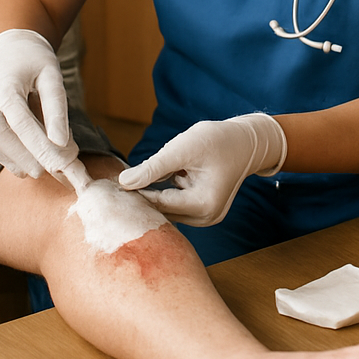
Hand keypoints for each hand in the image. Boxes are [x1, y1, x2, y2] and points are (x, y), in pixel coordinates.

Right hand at [0, 28, 79, 178]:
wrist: (9, 50)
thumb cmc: (34, 60)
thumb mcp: (51, 74)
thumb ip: (56, 107)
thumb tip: (61, 142)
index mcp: (2, 86)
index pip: (20, 121)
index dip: (39, 145)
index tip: (59, 163)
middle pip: (4, 136)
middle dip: (29, 157)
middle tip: (55, 170)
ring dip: (20, 161)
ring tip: (43, 169)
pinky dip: (9, 158)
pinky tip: (27, 166)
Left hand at [118, 114, 285, 225]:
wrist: (245, 141)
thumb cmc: (217, 140)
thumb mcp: (183, 148)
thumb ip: (153, 167)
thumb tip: (124, 182)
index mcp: (203, 205)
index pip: (160, 203)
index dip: (136, 192)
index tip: (113, 185)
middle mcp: (206, 218)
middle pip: (164, 210)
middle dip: (145, 194)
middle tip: (119, 182)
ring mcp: (206, 217)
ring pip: (168, 206)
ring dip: (156, 191)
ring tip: (145, 176)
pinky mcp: (203, 210)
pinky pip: (177, 202)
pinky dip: (167, 190)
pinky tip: (164, 176)